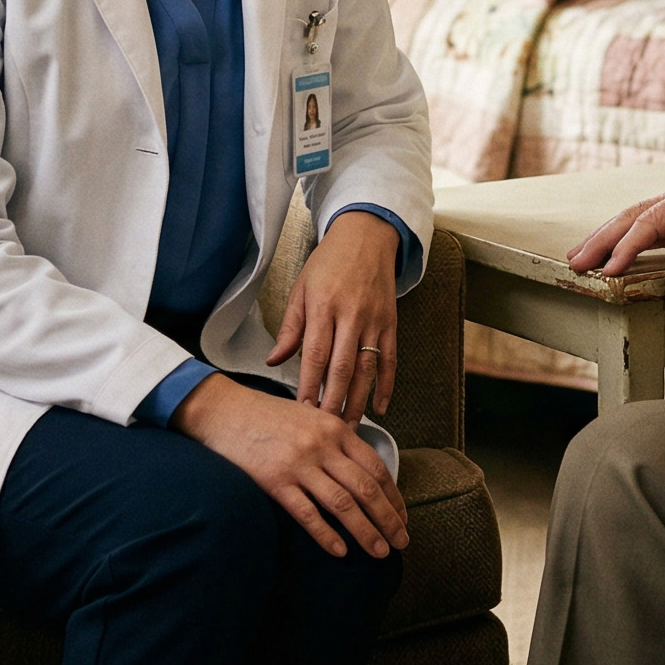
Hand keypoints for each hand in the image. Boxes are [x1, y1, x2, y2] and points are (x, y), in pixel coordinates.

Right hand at [172, 373, 408, 558]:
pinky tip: (340, 551)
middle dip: (388, 519)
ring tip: (379, 553)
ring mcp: (299, 464)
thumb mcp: (310, 417)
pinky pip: (308, 514)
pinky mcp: (275, 481)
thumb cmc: (268, 416)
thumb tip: (360, 469)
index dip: (393, 497)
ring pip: (343, 505)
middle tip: (401, 542)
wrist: (224, 410)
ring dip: (365, 532)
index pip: (376, 468)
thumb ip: (336, 439)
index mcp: (335, 429)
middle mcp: (322, 446)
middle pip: (366, 489)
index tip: (402, 518)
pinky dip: (327, 535)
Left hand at [269, 209, 399, 422]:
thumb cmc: (329, 262)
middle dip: (334, 401)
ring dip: (359, 400)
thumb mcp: (301, 288)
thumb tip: (273, 361)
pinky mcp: (391, 322)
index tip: (303, 410)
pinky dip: (387, 385)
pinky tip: (380, 407)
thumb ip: (290, 327)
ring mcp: (374, 320)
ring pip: (367, 368)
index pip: (315, 354)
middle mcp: (351, 315)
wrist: (366, 235)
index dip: (309, 385)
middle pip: (343, 367)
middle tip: (326, 430)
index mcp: (323, 306)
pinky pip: (390, 359)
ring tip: (350, 427)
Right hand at [565, 179, 664, 295]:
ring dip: (604, 239)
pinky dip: (620, 240)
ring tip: (578, 257)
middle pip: (630, 217)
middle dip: (601, 240)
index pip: (650, 222)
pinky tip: (604, 253)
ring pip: (630, 220)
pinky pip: (641, 227)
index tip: (610, 268)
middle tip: (576, 262)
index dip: (628, 246)